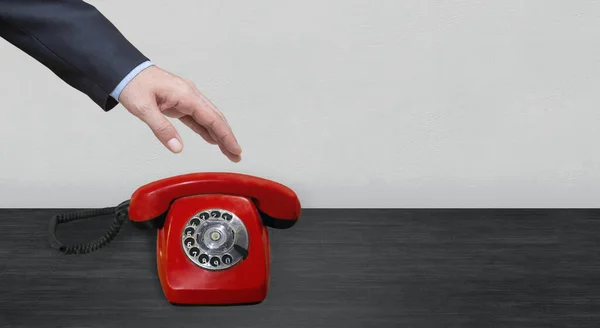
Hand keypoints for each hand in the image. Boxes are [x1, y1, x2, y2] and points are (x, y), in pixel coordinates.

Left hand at [118, 65, 241, 161]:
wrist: (123, 70)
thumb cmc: (132, 84)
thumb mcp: (144, 108)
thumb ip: (162, 129)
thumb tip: (177, 147)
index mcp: (186, 95)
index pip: (212, 119)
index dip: (225, 136)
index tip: (235, 149)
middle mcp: (190, 95)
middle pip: (215, 119)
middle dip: (227, 138)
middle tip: (236, 155)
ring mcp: (186, 98)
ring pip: (208, 118)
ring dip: (219, 135)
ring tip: (228, 151)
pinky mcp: (179, 102)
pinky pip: (197, 118)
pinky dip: (206, 129)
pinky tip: (211, 139)